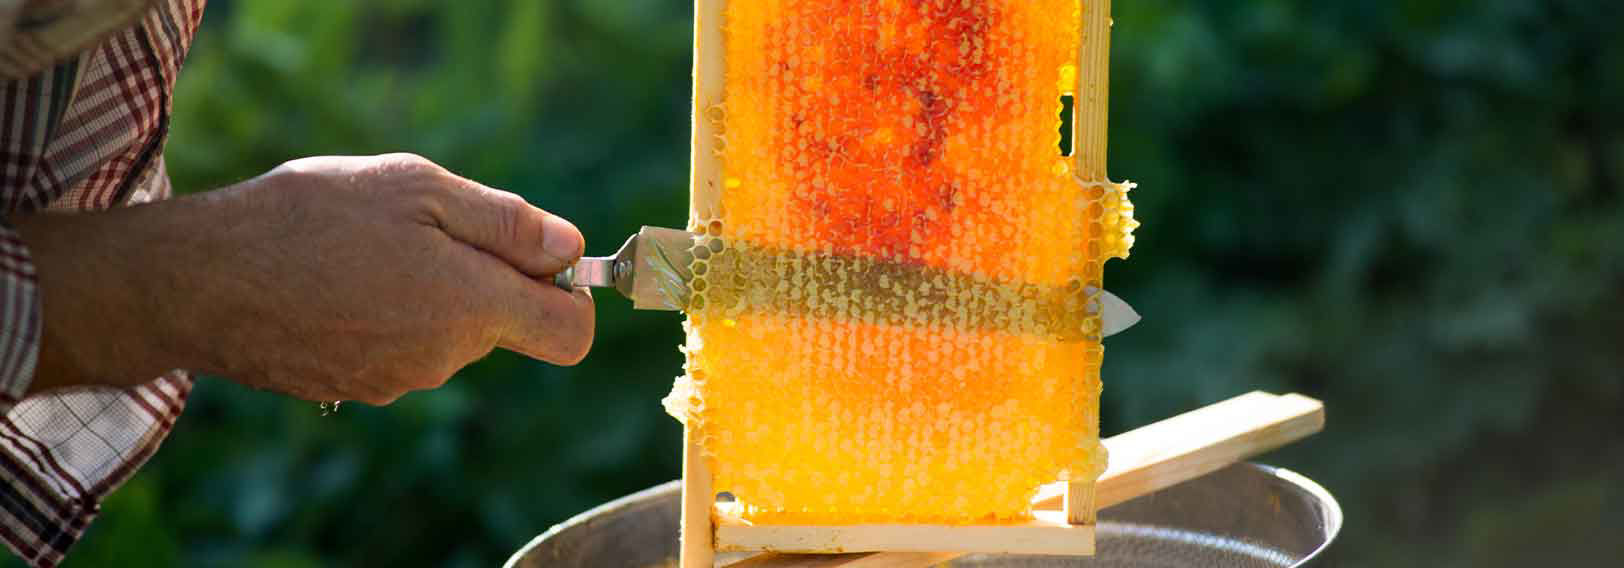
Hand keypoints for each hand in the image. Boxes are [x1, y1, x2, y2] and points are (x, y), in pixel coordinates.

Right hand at [16, 153, 593, 404]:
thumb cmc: (311, 218)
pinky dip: (382, 316)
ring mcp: (396, 381)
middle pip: (501, 324)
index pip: (571, 335)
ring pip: (445, 334)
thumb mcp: (418, 189)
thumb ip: (506, 224)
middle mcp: (444, 358)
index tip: (539, 261)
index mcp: (472, 307)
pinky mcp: (353, 388)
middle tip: (418, 228)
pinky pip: (396, 348)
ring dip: (425, 293)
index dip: (571, 296)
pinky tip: (333, 282)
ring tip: (362, 251)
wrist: (201, 279)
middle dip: (480, 278)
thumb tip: (570, 250)